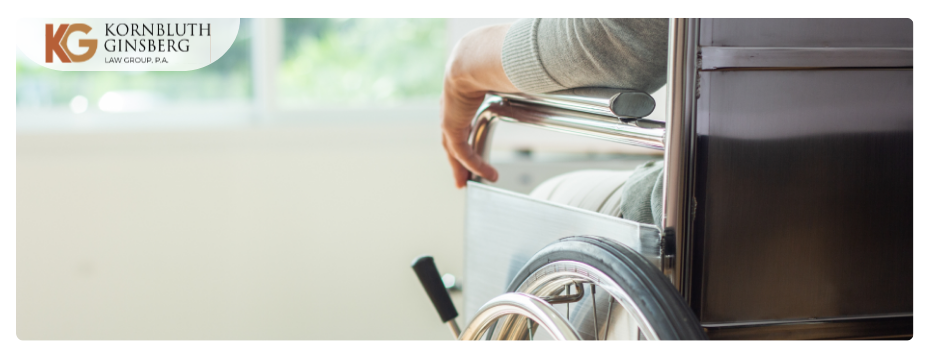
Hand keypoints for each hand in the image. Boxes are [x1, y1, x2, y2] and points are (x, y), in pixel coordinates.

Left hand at [441, 23, 517, 188]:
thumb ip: (523, 78)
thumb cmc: (493, 58)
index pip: (463, 116)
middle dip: (457, 157)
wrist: (473, 58)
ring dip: (460, 167)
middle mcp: (453, 106)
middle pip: (453, 137)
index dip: (467, 131)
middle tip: (462, 174)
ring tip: (467, 183)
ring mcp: (449, 117)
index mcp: (464, 91)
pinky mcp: (450, 127)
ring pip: (453, 149)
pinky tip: (489, 176)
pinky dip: (476, 165)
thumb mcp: (509, 73)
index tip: (472, 143)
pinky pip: (463, 152)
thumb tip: (546, 74)